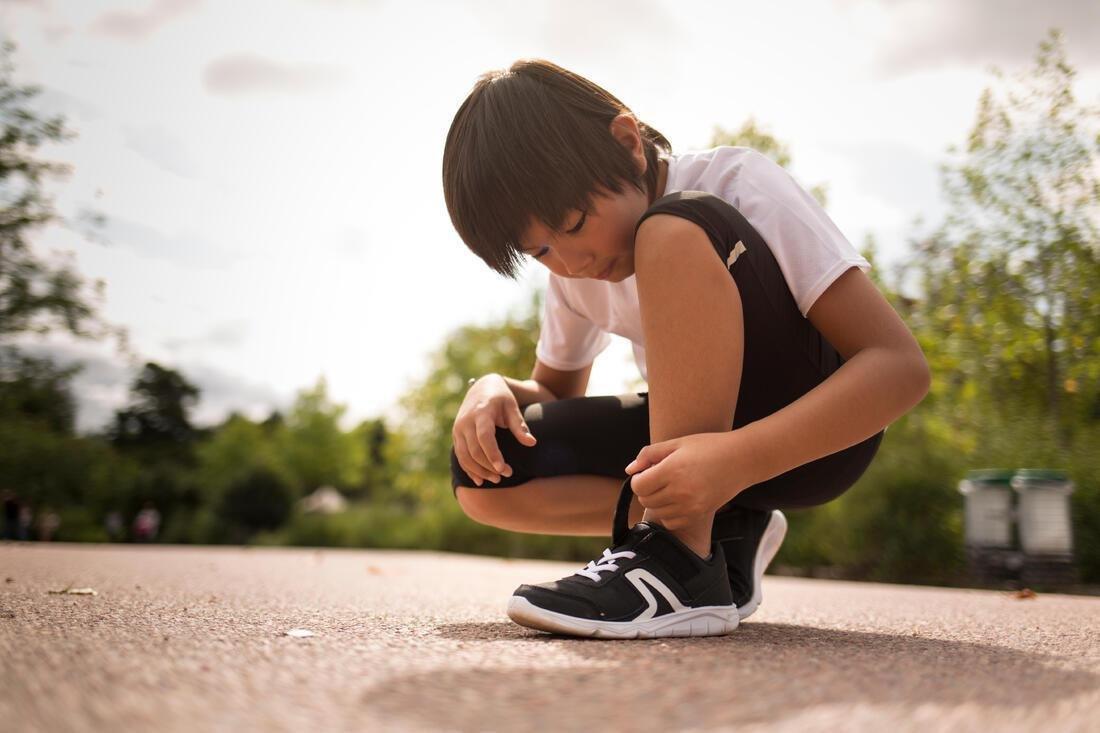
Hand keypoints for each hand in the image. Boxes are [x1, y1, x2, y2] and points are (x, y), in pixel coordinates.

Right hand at [452, 374, 536, 485]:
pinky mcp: (456, 436)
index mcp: (481, 413)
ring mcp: (458, 429)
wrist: (481, 388)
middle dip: (489, 466)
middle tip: (507, 474)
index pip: (484, 437)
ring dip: (480, 471)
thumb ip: (520, 426)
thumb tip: (532, 443)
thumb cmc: (501, 398)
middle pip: (474, 450)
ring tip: (497, 479)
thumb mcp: (512, 408)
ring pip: (465, 456)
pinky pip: (460, 456)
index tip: (504, 469)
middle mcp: (465, 422)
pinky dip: (469, 469)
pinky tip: (481, 480)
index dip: (493, 455)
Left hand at [623, 431, 750, 530]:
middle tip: (658, 478)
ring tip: (669, 487)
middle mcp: (680, 491)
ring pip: (657, 512)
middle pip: (645, 500)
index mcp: (672, 470)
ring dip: (657, 501)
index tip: (647, 472)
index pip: (638, 486)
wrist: (741, 459)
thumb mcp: (677, 443)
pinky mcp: (698, 515)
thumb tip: (629, 470)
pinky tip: (678, 499)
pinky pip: (671, 521)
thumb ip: (649, 455)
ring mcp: (690, 506)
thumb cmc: (708, 446)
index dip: (638, 479)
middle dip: (646, 489)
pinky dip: (669, 513)